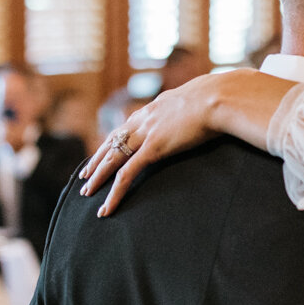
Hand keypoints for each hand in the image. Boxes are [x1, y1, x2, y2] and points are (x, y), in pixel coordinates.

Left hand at [79, 72, 226, 213]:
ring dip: (98, 178)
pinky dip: (114, 193)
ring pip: (112, 159)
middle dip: (96, 161)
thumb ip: (192, 107)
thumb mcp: (199, 100)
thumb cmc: (217, 98)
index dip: (112, 142)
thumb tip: (202, 109)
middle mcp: (144, 119)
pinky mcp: (153, 149)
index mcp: (154, 108)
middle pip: (112, 143)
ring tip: (86, 192)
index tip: (103, 152)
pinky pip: (126, 174)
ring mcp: (146, 134)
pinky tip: (107, 207)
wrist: (218, 97)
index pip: (125, 127)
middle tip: (84, 176)